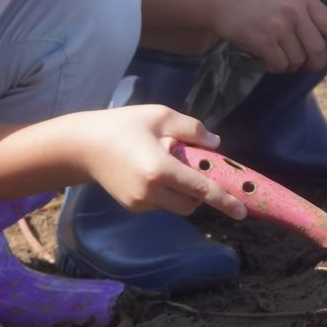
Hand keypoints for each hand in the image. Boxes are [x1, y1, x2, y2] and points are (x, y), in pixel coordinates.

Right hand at [70, 104, 246, 216]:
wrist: (83, 146)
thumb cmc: (123, 125)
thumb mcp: (160, 116)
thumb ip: (192, 129)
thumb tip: (215, 145)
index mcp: (160, 169)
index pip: (200, 189)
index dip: (224, 200)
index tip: (243, 211)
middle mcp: (151, 192)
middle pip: (192, 204)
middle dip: (201, 193)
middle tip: (195, 170)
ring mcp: (140, 203)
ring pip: (176, 206)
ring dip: (183, 192)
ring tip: (166, 165)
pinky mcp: (133, 207)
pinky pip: (161, 204)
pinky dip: (166, 193)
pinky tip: (150, 172)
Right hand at [208, 0, 326, 72]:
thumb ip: (304, 14)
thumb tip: (324, 43)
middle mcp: (295, 11)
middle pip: (316, 50)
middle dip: (312, 63)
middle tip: (304, 64)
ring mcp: (279, 25)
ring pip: (297, 60)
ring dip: (288, 64)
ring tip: (275, 52)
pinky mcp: (263, 40)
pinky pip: (279, 65)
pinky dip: (274, 66)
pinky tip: (264, 56)